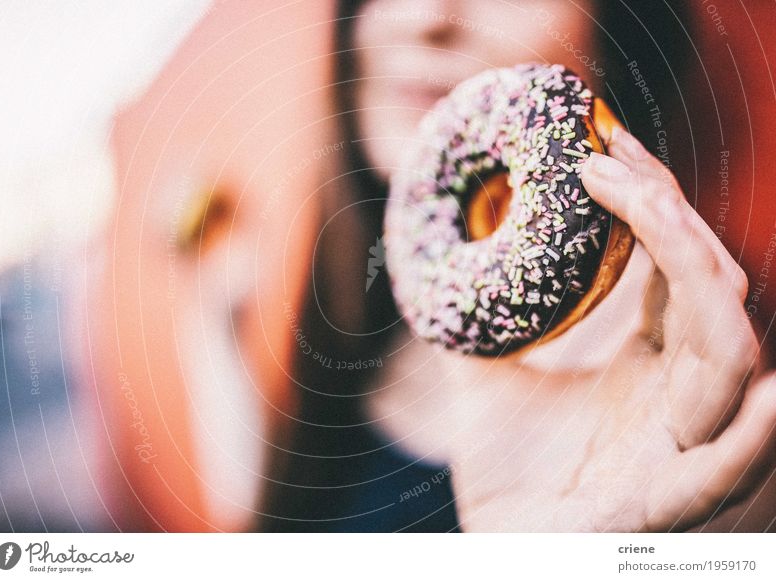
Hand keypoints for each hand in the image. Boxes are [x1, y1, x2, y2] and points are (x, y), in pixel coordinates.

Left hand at [439, 122, 775, 531]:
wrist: (501, 556)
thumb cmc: (510, 476)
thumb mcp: (485, 381)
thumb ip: (476, 322)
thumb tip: (440, 258)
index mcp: (652, 366)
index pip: (676, 268)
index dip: (652, 203)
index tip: (600, 143)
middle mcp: (678, 396)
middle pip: (709, 292)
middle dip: (668, 218)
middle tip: (607, 161)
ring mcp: (677, 448)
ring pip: (729, 360)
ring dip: (705, 281)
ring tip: (653, 205)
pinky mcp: (658, 509)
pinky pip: (718, 474)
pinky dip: (747, 442)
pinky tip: (768, 399)